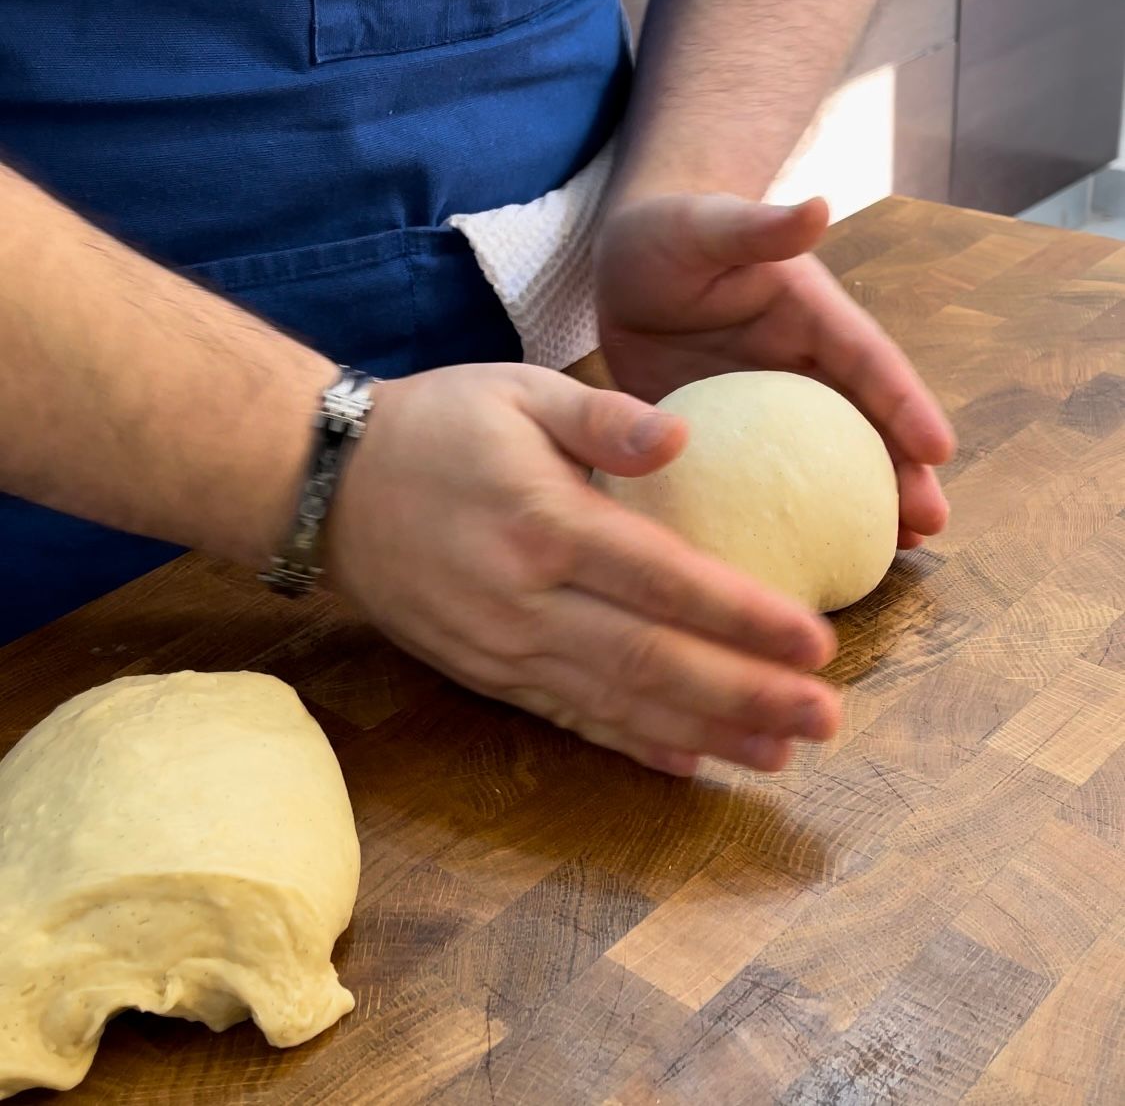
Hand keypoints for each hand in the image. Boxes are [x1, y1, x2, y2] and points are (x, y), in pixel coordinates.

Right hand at [326, 363, 839, 776]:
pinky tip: (686, 762)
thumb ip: (604, 417)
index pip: (668, 583)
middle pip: (653, 662)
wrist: (328, 488)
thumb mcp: (518, 392)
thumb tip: (683, 439)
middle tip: (825, 717)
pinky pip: (567, 718)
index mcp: (547, 523)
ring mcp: (502, 648)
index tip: (818, 643)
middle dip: (745, 694)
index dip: (746, 618)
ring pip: (617, 703)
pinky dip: (631, 743)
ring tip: (778, 752)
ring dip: (704, 732)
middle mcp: (528, 600)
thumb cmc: (436, 427)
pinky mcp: (485, 672)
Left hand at [595, 194, 956, 547]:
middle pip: (860, 428)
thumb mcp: (709, 224)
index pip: (867, 363)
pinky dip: (772, 518)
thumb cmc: (673, 232)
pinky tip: (783, 559)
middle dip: (900, 474)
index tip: (941, 451)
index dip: (905, 405)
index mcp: (811, 318)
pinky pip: (750, 483)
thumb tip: (817, 207)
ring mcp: (762, 411)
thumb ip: (757, 225)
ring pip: (818, 465)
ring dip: (854, 506)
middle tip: (930, 526)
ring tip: (891, 554)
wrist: (626, 266)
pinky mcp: (718, 438)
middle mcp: (799, 371)